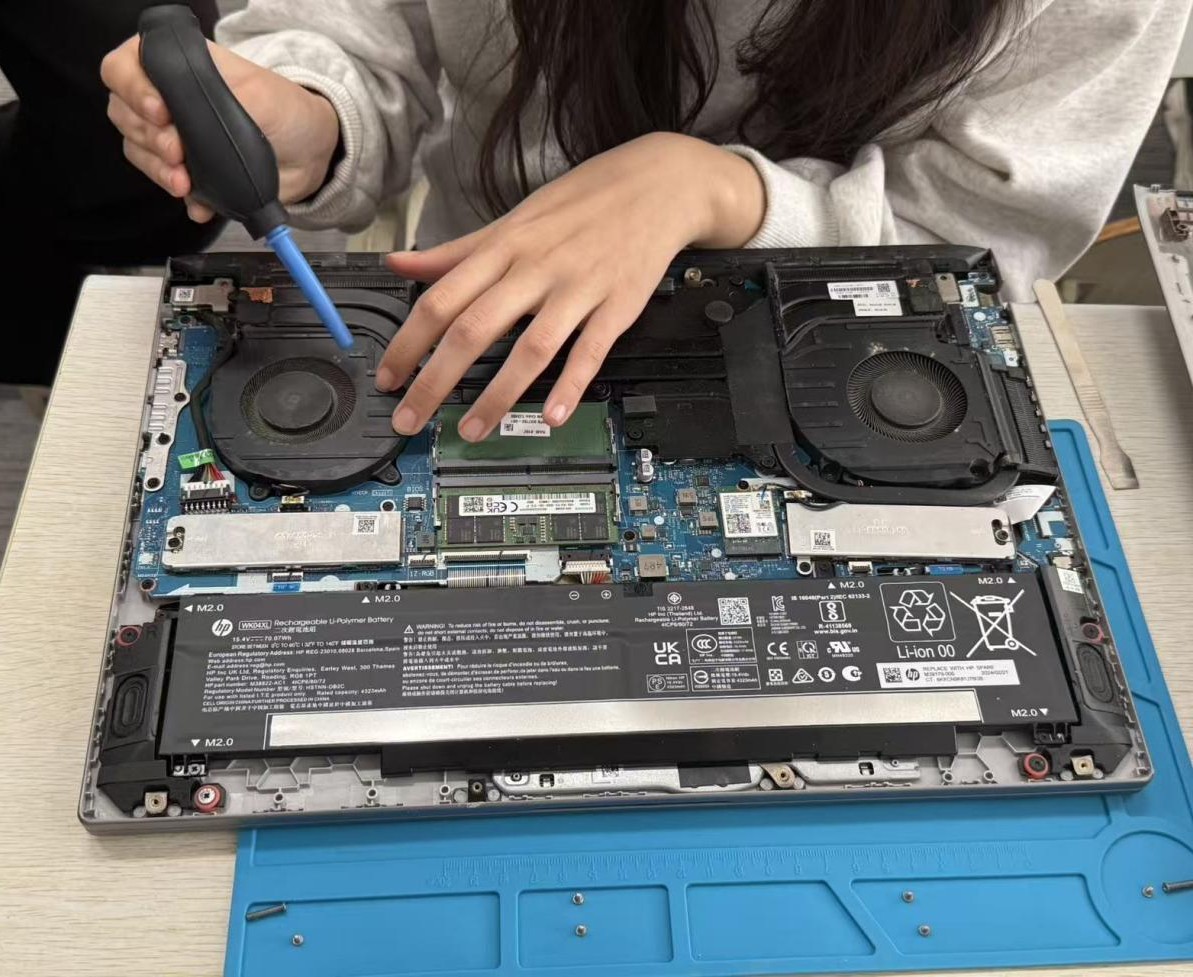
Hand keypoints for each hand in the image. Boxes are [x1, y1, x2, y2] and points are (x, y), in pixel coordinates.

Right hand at [101, 35, 339, 221]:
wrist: (310, 153)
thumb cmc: (285, 109)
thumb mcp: (258, 94)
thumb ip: (218, 100)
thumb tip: (185, 127)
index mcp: (176, 67)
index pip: (124, 67)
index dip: (132, 89)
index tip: (161, 113)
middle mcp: (166, 99)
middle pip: (123, 112)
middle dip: (147, 136)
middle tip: (178, 151)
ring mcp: (173, 136)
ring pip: (137, 149)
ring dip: (157, 168)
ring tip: (184, 181)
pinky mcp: (187, 170)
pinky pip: (166, 183)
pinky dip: (181, 196)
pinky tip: (199, 202)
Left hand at [379, 132, 764, 439]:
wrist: (657, 184)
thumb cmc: (582, 203)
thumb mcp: (514, 220)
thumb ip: (457, 252)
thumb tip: (399, 263)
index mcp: (503, 247)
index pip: (440, 299)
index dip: (408, 343)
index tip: (387, 378)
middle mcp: (535, 268)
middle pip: (473, 329)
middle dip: (435, 380)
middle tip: (410, 419)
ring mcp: (578, 288)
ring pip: (530, 348)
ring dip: (497, 396)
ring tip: (472, 430)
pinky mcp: (618, 305)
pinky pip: (591, 351)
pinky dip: (572, 385)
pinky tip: (554, 416)